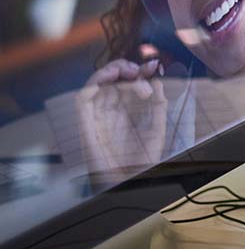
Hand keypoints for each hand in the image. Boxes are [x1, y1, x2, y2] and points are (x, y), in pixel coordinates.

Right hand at [76, 58, 167, 175]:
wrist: (129, 182)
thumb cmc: (141, 160)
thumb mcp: (157, 129)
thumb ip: (158, 106)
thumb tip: (158, 81)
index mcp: (126, 109)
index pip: (128, 81)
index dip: (139, 70)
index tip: (153, 66)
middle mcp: (110, 110)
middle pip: (111, 78)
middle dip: (125, 68)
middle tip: (140, 72)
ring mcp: (97, 115)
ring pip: (96, 83)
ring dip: (110, 71)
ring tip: (129, 74)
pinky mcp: (86, 124)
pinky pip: (82, 100)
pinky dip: (92, 85)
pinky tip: (108, 81)